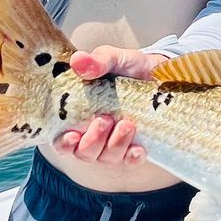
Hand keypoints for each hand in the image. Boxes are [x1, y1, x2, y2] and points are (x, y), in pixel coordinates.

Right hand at [51, 47, 167, 165]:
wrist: (159, 72)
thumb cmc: (128, 67)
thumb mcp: (114, 59)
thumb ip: (97, 61)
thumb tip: (79, 62)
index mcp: (78, 116)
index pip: (62, 140)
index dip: (64, 143)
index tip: (72, 135)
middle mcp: (93, 135)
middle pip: (84, 153)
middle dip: (93, 141)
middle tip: (105, 119)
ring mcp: (114, 144)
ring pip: (107, 158)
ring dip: (115, 144)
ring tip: (127, 124)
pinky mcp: (135, 147)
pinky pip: (130, 162)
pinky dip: (132, 157)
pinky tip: (138, 149)